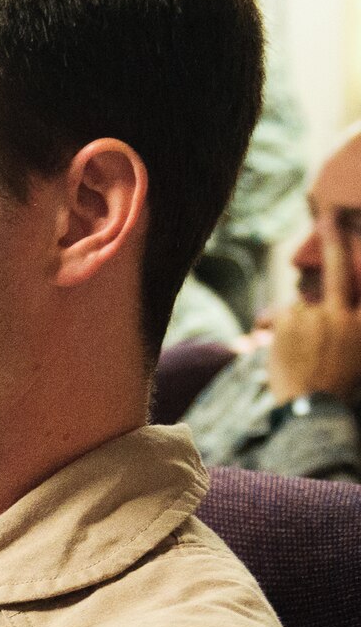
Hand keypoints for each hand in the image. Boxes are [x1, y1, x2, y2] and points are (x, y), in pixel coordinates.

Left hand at [270, 212, 360, 402]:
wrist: (314, 411)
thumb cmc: (339, 389)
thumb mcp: (355, 355)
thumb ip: (347, 326)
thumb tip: (313, 302)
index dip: (359, 256)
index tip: (357, 229)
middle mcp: (347, 316)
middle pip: (340, 270)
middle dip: (336, 240)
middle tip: (330, 215)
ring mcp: (318, 317)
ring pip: (301, 306)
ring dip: (296, 324)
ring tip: (299, 354)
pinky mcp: (290, 321)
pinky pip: (279, 316)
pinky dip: (274, 327)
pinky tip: (279, 346)